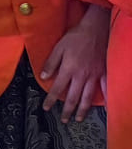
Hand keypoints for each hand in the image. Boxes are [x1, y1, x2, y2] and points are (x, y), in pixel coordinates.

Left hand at [39, 5, 107, 122]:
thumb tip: (43, 78)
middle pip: (72, 97)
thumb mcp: (59, 47)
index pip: (57, 88)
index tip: (46, 108)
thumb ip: (51, 63)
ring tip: (78, 118)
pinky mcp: (104, 73)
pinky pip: (106, 88)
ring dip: (82, 109)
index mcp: (68, 69)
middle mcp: (81, 75)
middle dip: (66, 110)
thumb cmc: (76, 37)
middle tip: (63, 120)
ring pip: (88, 96)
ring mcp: (95, 75)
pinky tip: (105, 107)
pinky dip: (105, 99)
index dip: (50, 99)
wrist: (96, 29)